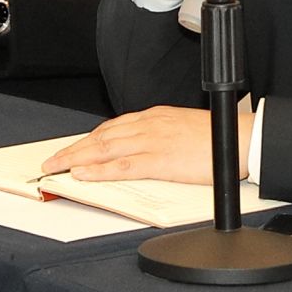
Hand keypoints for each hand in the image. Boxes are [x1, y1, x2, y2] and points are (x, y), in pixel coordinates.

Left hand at [40, 104, 253, 183]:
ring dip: (76, 159)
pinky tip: (83, 174)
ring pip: (104, 149)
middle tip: (51, 161)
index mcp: (156, 117)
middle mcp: (149, 125)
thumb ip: (160, 136)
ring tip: (56, 168)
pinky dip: (98, 170)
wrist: (240, 140)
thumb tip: (143, 149)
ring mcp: (153, 142)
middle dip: (73, 149)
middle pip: (101, 137)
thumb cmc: (218, 138)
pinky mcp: (160, 160)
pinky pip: (122, 165)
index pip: (112, 127)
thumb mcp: (183, 129)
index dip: (88, 140)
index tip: (73, 149)